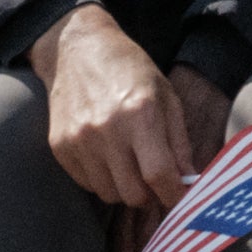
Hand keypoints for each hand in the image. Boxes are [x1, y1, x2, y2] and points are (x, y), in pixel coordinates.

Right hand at [37, 0, 205, 214]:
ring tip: (133, 165)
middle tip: (157, 180)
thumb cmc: (131, 71)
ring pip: (108, 194)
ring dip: (125, 188)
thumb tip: (191, 179)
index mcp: (140, 115)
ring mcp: (78, 142)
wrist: (78, 50)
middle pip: (132, 193)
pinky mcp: (60, 148)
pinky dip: (102, 179)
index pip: (159, 174)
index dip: (174, 195)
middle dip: (150, 195)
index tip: (184, 200)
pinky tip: (109, 157)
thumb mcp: (167, 97)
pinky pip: (86, 184)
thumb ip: (179, 141)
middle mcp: (106, 132)